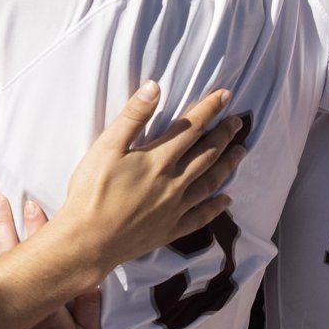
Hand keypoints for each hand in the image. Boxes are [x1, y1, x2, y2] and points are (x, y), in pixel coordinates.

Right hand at [54, 83, 244, 273]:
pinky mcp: (170, 229)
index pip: (191, 128)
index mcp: (159, 159)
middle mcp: (174, 182)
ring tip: (241, 152)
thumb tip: (154, 88)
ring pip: (210, 182)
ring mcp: (175, 208)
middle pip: (207, 153)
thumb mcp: (106, 148)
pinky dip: (216, 207)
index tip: (225, 96)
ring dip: (227, 164)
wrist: (88, 241)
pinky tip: (227, 200)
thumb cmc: (91, 193)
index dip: (210, 109)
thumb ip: (132, 117)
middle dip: (224, 134)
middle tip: (238, 122)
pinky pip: (201, 216)